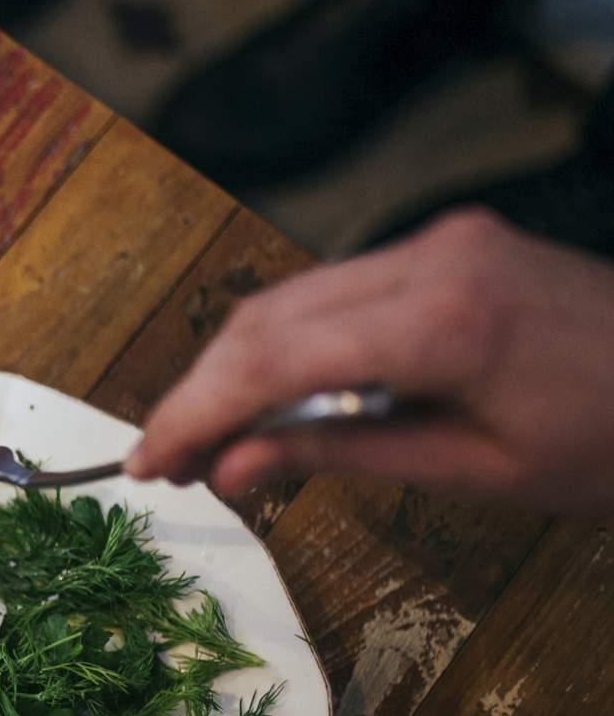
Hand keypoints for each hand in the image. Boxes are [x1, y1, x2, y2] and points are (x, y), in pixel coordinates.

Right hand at [125, 211, 613, 511]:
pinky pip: (337, 291)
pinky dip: (289, 344)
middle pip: (267, 317)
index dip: (194, 412)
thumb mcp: (469, 471)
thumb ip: (338, 456)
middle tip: (165, 461)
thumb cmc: (612, 444)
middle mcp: (432, 259)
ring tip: (207, 439)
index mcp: (442, 321)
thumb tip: (229, 465)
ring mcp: (440, 243)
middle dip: (202, 390)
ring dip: (238, 367)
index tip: (148, 465)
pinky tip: (273, 397)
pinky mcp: (449, 247)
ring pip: (292, 297)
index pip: (273, 359)